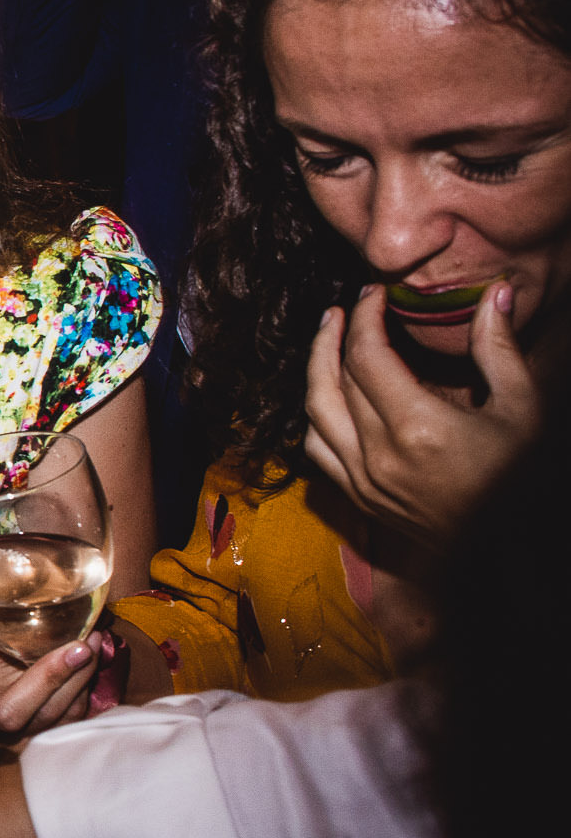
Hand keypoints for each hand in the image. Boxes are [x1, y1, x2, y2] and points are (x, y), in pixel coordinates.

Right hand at [0, 613, 107, 769]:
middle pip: (10, 720)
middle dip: (47, 681)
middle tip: (76, 646)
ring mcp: (13, 734)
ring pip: (48, 721)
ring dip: (75, 681)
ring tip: (88, 641)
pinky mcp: (44, 727)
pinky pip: (70, 717)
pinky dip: (83, 685)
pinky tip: (88, 654)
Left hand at [305, 284, 540, 543]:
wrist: (499, 545)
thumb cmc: (517, 475)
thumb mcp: (522, 409)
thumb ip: (499, 348)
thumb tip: (496, 293)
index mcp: (418, 427)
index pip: (367, 356)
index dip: (364, 318)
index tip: (372, 295)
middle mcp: (379, 453)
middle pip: (335, 379)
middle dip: (335, 335)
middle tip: (345, 309)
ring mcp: (361, 478)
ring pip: (315, 410)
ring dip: (316, 369)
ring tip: (327, 338)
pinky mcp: (356, 495)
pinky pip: (316, 446)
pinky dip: (316, 413)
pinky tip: (327, 392)